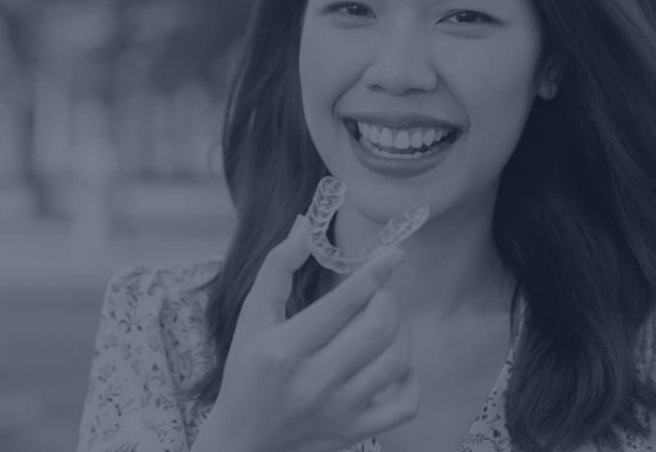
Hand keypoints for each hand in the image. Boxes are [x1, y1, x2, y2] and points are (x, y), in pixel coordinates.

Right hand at [194, 214, 418, 451]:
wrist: (244, 440)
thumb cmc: (247, 368)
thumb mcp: (252, 315)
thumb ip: (278, 267)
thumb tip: (304, 225)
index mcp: (285, 348)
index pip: (344, 302)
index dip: (375, 271)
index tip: (395, 252)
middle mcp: (313, 382)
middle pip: (378, 329)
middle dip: (388, 300)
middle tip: (379, 294)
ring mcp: (338, 412)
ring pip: (396, 361)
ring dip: (401, 331)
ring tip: (385, 322)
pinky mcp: (354, 432)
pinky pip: (405, 405)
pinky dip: (411, 377)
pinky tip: (396, 363)